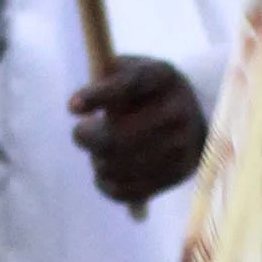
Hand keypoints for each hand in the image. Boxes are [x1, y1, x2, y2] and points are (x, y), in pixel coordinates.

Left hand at [70, 57, 205, 205]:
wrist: (190, 120)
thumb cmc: (145, 93)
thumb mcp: (130, 71)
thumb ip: (107, 78)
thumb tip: (76, 106)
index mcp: (163, 77)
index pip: (130, 84)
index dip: (99, 96)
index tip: (71, 107)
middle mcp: (179, 110)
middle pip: (118, 137)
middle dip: (88, 137)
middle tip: (80, 133)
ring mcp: (183, 145)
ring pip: (117, 166)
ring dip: (97, 161)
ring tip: (99, 152)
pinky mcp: (179, 173)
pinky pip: (126, 190)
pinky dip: (106, 183)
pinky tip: (107, 171)